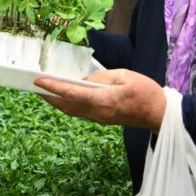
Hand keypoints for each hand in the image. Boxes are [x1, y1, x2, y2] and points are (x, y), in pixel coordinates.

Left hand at [34, 68, 166, 131]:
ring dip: (57, 101)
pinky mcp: (103, 119)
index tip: (38, 81)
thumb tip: (86, 81)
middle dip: (49, 97)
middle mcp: (98, 113)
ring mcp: (100, 118)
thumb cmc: (146, 93)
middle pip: (67, 106)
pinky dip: (69, 103)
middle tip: (34, 87)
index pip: (72, 93)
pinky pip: (81, 111)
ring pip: (72, 111)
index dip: (53, 87)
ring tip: (46, 90)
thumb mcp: (125, 76)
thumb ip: (102, 77)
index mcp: (103, 100)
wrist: (160, 114)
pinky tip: (65, 95)